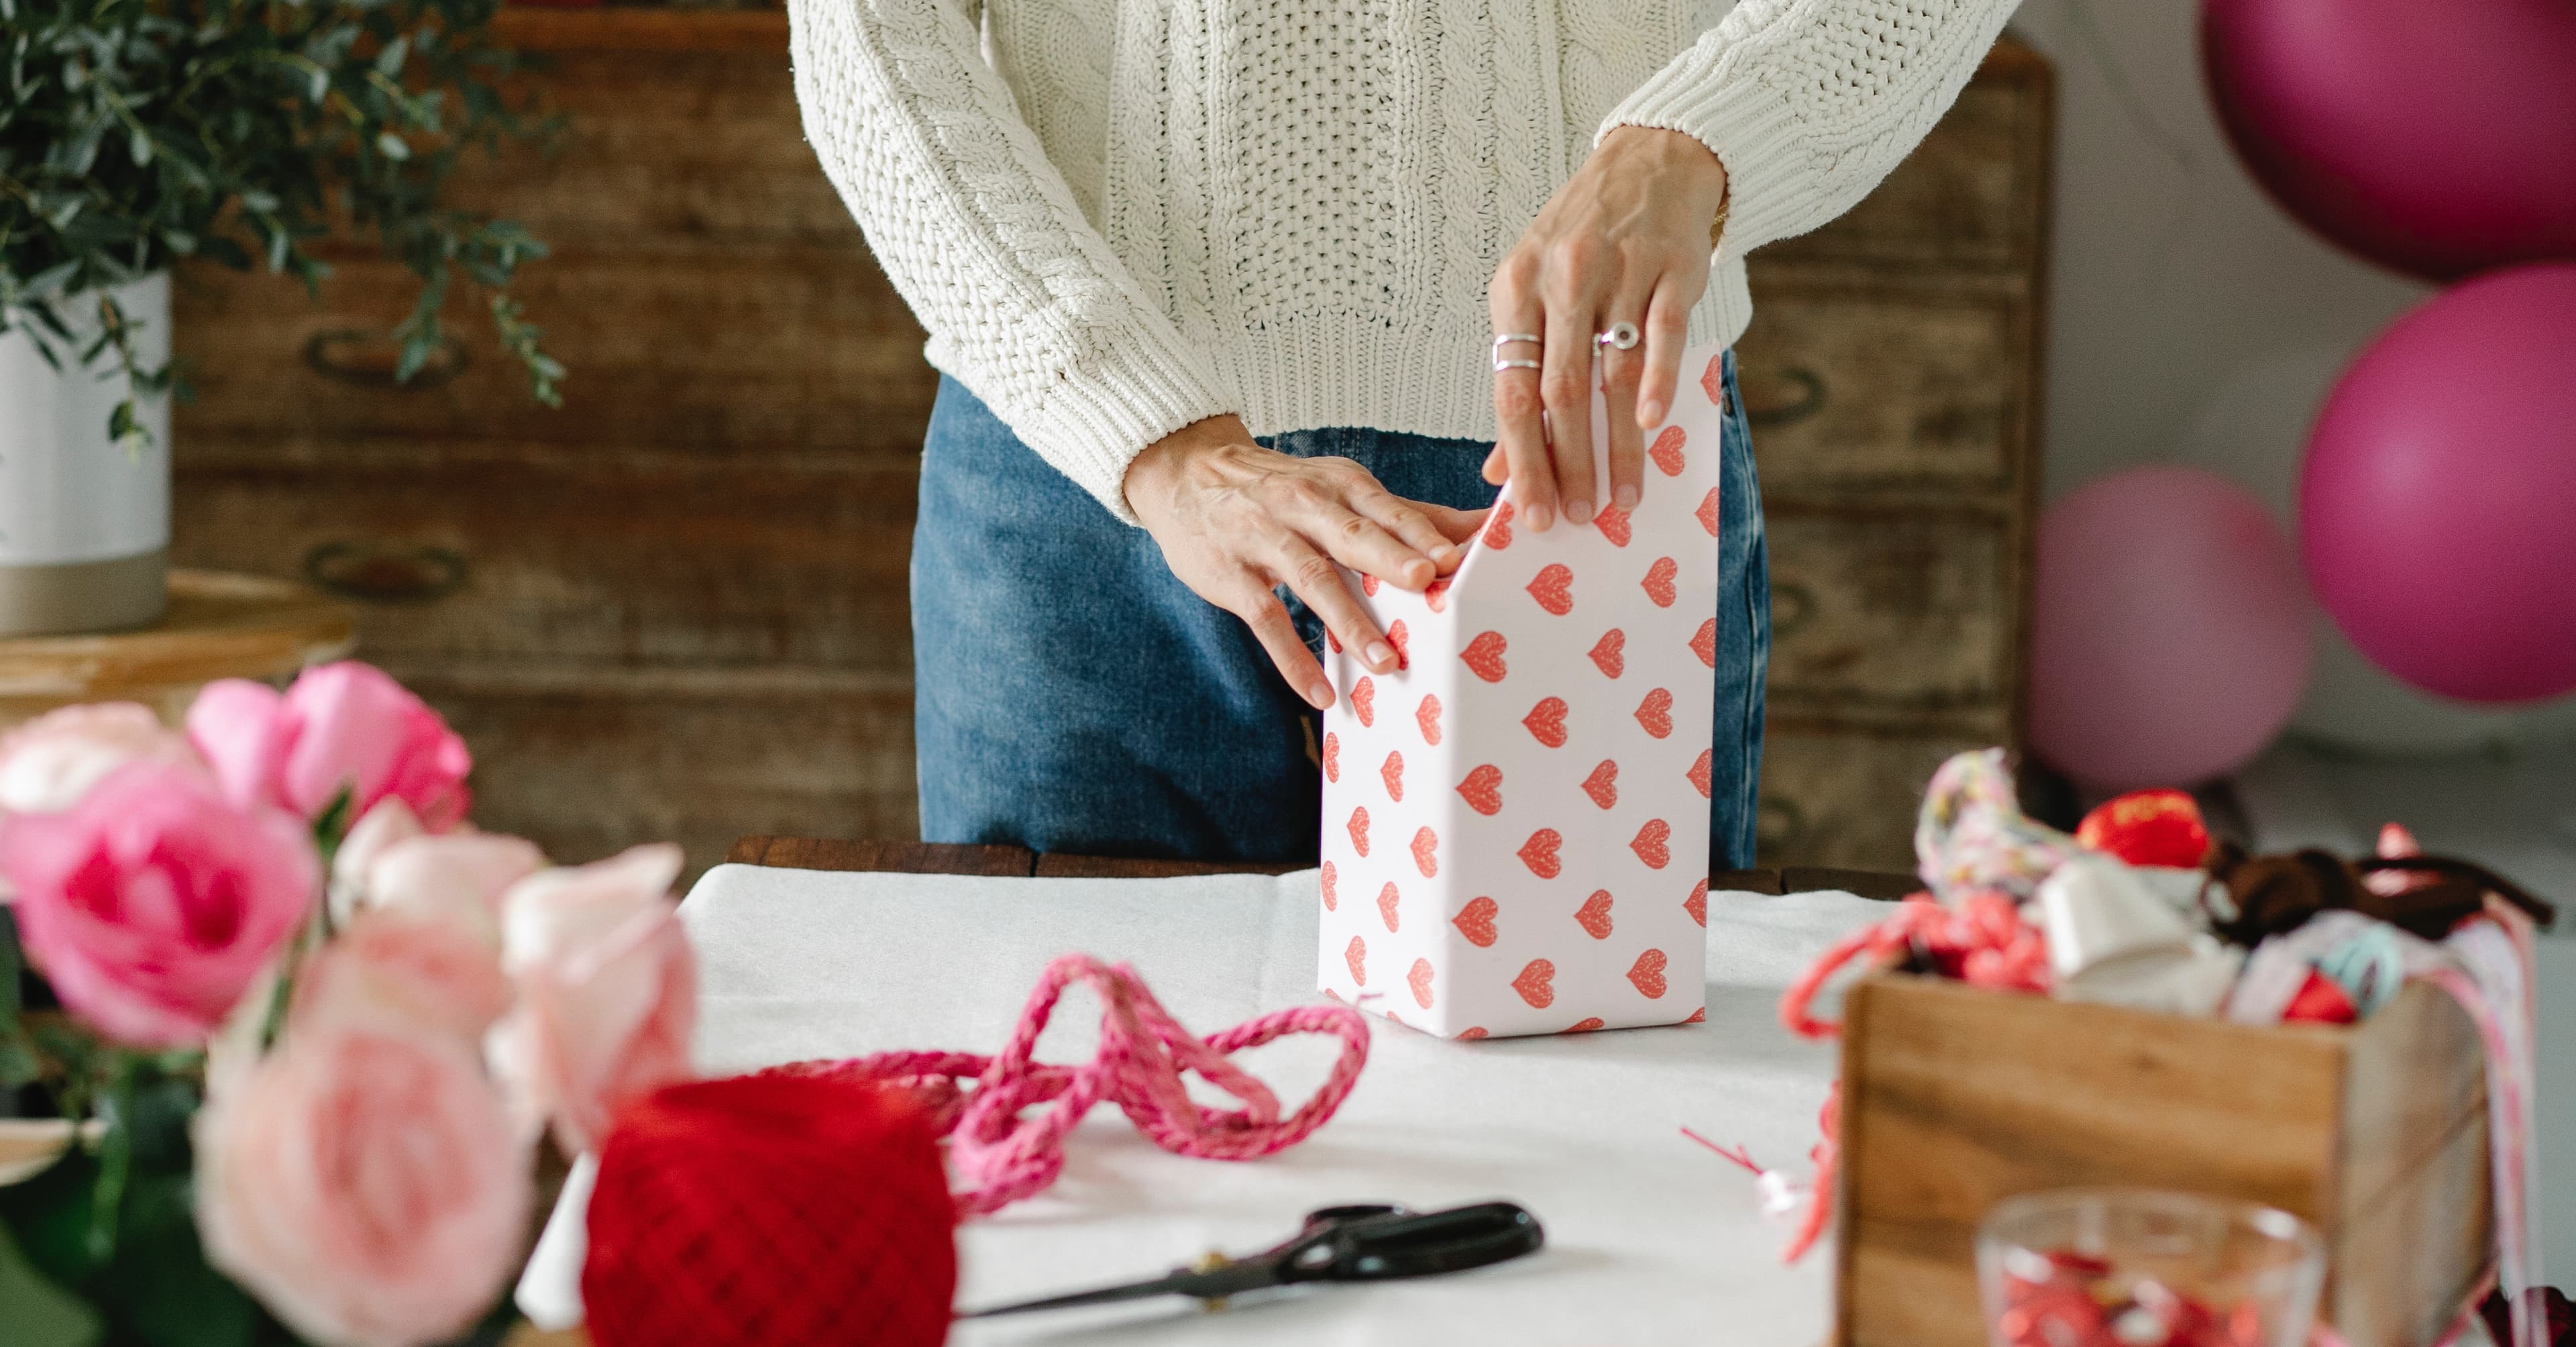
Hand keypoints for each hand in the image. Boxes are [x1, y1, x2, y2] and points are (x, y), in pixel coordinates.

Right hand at [1124, 415, 1486, 709]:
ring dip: (1349, 622)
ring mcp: (1264, 539)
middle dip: (1389, 559)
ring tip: (1386, 663)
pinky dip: (1292, 659)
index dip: (1417, 532)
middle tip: (1425, 584)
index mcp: (1340, 486)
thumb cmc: (1283, 489)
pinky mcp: (1232, 575)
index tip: (1453, 558)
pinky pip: (1265, 619)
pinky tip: (1320, 693)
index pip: (1385, 509)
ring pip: (1312, 579)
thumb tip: (1483, 528)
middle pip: (1352, 535)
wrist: (1188, 474)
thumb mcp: (1341, 489)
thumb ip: (1408, 515)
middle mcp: (1304, 506)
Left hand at [1486, 126, 1727, 530]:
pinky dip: (1657, 381)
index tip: (1531, 514)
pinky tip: (1653, 425)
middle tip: (1579, 517)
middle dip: (1567, 464)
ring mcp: (1618, 269)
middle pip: (1558, 391)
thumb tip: (1497, 468)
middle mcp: (1560, 278)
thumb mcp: (1535, 294)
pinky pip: (1661, 333)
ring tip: (1623, 495)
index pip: (1511, 392)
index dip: (1521, 460)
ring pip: (1612, 373)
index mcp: (1514, 290)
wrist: (1651, 161)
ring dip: (1619, 444)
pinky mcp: (1671, 265)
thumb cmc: (1585, 241)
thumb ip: (1520, 377)